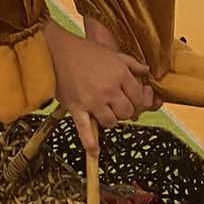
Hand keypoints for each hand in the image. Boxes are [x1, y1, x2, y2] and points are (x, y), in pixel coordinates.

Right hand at [44, 21, 154, 154]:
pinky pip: (85, 130)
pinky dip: (90, 143)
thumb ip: (132, 64)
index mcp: (120, 75)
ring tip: (103, 113)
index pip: (138, 98)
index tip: (131, 99)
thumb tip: (146, 71)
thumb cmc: (85, 51)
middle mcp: (109, 90)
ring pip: (111, 122)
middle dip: (124, 111)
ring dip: (109, 120)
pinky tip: (94, 152)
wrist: (57, 52)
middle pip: (126, 113)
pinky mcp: (77, 109)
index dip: (137, 100)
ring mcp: (93, 101)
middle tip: (117, 106)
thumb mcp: (113, 53)